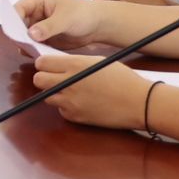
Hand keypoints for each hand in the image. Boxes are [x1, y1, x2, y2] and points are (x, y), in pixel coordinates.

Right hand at [14, 0, 106, 47]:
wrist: (98, 26)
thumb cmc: (83, 14)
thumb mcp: (65, 19)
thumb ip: (48, 27)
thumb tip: (30, 34)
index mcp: (36, 0)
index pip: (17, 9)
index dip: (13, 21)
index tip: (14, 35)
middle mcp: (34, 13)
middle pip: (17, 24)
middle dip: (19, 35)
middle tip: (23, 46)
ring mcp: (38, 26)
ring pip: (24, 36)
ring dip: (26, 45)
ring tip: (32, 52)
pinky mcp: (43, 38)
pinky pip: (33, 45)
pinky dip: (34, 50)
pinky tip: (38, 55)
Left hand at [31, 54, 151, 129]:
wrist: (140, 103)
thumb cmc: (122, 79)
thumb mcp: (96, 62)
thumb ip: (74, 63)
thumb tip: (57, 65)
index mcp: (74, 65)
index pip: (42, 63)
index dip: (44, 64)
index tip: (50, 66)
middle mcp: (68, 83)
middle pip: (38, 80)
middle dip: (44, 78)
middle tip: (55, 79)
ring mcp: (71, 102)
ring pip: (47, 96)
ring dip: (55, 93)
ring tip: (71, 91)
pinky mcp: (76, 117)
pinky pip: (61, 111)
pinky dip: (66, 107)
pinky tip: (81, 103)